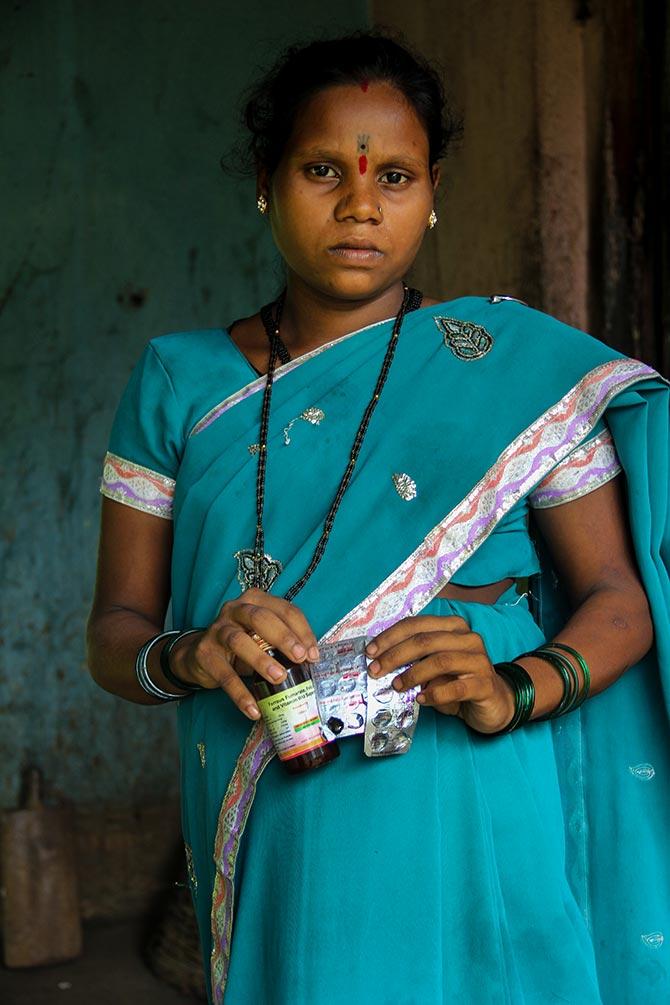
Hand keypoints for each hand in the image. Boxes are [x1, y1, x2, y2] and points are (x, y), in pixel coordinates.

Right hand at [170, 589, 319, 719]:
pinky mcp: (205, 653)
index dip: (302, 631)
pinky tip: (253, 709)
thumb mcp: (263, 637)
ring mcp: (217, 629)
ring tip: (279, 678)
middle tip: (299, 658)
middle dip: (283, 637)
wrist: (199, 655)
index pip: (284, 609)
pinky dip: (240, 694)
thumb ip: (283, 642)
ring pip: (239, 641)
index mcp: (256, 600)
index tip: (313, 655)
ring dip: (261, 660)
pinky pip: (224, 675)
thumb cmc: (242, 643)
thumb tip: (310, 660)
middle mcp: (235, 609)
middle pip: (260, 618)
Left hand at [366, 614, 514, 734]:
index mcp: (452, 627)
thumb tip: (381, 662)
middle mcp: (467, 638)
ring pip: (440, 660)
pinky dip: (435, 694)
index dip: (390, 636)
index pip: (416, 624)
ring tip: (397, 686)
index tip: (370, 651)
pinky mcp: (485, 684)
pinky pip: (457, 688)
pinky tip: (422, 700)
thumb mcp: (433, 666)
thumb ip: (414, 660)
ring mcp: (479, 660)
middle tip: (376, 670)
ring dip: (413, 674)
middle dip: (395, 655)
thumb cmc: (458, 681)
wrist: (494, 702)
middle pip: (425, 640)